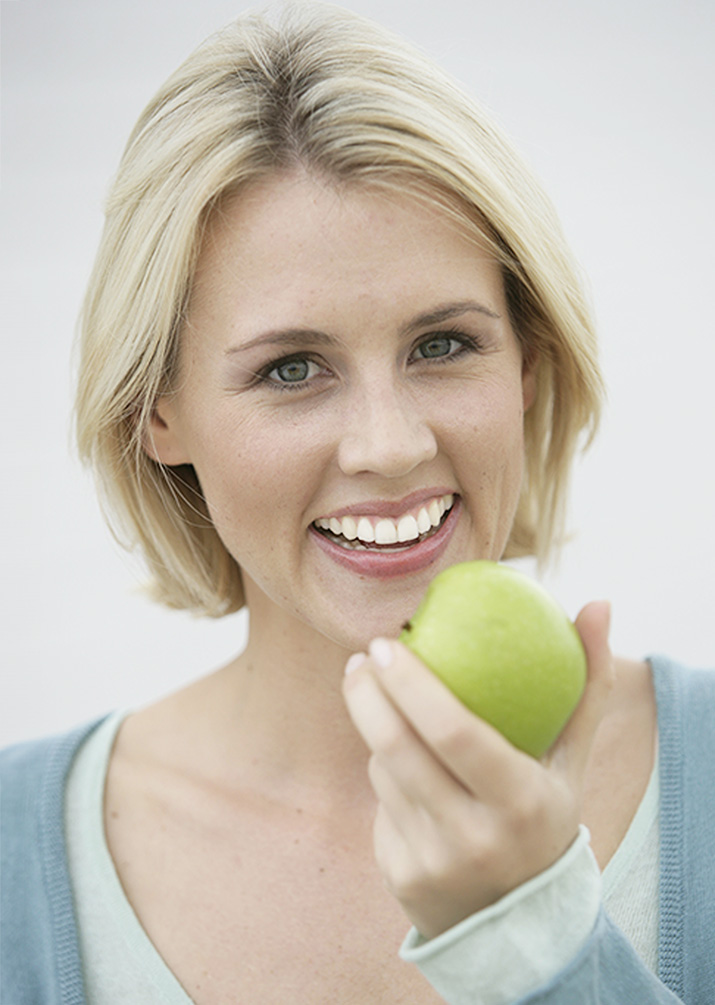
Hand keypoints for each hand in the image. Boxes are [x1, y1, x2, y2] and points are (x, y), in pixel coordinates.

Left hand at [342, 600, 613, 939]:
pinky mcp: (402, 877)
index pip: (454, 732)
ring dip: (379, 732)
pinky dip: (385, 774)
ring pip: (383, 771)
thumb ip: (587, 683)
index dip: (411, 684)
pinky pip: (379, 803)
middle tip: (361, 657)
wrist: (520, 923)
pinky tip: (402, 768)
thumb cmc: (544, 815)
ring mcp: (434, 862)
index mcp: (521, 801)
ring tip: (392, 711)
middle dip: (366, 694)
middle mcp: (475, 837)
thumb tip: (599, 603)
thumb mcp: (570, 759)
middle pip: (399, 749)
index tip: (386, 643)